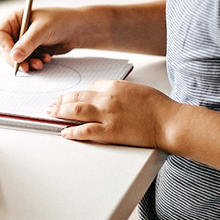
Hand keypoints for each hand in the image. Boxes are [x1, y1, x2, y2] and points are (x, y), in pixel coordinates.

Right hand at [0, 7, 82, 72]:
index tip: (15, 56)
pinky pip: (26, 61)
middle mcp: (16, 30)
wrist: (79, 29)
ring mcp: (23, 41)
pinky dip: (34, 63)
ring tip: (39, 63)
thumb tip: (14, 56)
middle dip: (16, 59)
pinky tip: (46, 59)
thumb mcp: (42, 30)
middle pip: (5, 49)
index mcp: (14, 18)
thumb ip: (27, 43)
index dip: (5, 46)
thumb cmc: (61, 21)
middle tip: (25, 67)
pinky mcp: (31, 50)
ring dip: (27, 63)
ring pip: (16, 57)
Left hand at [46, 79, 178, 147]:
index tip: (67, 97)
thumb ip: (114, 90)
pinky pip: (86, 131)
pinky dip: (72, 132)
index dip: (74, 93)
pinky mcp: (110, 132)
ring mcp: (107, 116)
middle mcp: (106, 99)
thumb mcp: (133, 89)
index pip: (87, 87)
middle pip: (76, 97)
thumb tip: (99, 93)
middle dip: (60, 101)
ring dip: (60, 112)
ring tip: (50, 113)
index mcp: (113, 86)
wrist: (169, 121)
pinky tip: (64, 132)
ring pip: (76, 111)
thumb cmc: (157, 106)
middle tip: (50, 104)